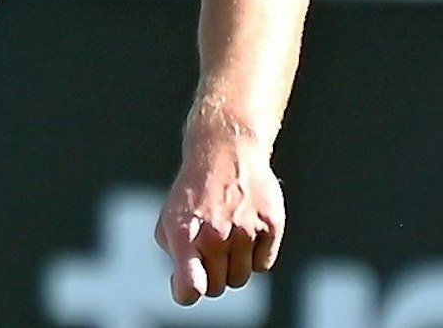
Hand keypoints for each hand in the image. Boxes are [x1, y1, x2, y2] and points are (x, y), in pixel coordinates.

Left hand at [155, 133, 284, 304]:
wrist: (225, 151)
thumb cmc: (194, 191)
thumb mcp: (171, 216)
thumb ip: (175, 253)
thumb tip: (187, 289)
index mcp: (185, 232)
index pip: (190, 283)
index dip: (188, 292)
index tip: (190, 289)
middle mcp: (215, 234)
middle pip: (217, 287)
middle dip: (211, 276)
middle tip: (209, 253)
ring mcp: (245, 231)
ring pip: (241, 278)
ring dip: (233, 266)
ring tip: (227, 237)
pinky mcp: (271, 226)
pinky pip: (263, 264)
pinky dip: (255, 255)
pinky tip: (246, 231)